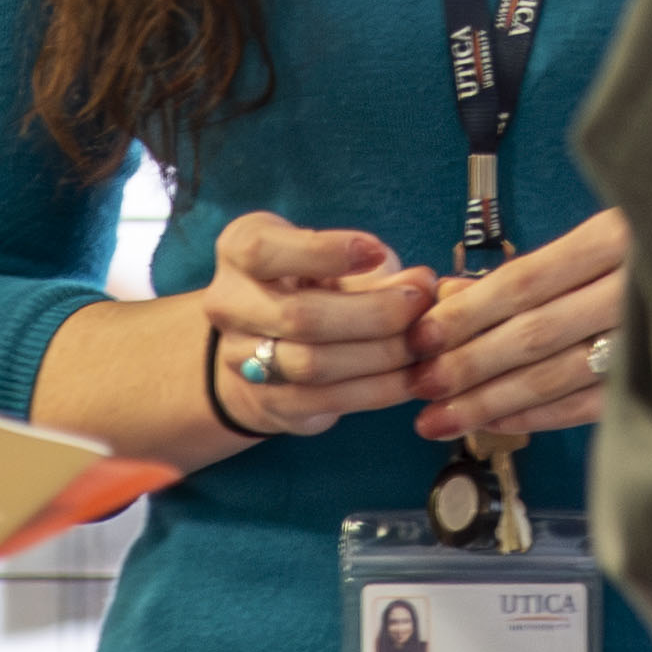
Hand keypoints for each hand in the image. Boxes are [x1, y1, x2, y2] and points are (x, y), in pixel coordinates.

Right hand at [195, 211, 439, 441]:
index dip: (324, 252)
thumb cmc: (317, 281)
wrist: (271, 342)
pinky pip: (327, 400)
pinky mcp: (270, 401)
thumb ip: (373, 268)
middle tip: (420, 303)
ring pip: (313, 364)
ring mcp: (240, 359)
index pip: (264, 251)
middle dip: (371, 312)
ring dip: (379, 355)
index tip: (376, 252)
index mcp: (239, 249)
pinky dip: (379, 389)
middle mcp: (227, 303)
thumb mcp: (337, 259)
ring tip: (423, 342)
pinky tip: (411, 376)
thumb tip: (422, 284)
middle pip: (298, 315)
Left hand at [408, 207, 628, 447]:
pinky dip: (543, 415)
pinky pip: (593, 405)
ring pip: (557, 376)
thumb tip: (454, 293)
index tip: (421, 336)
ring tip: (441, 418)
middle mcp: (636, 288)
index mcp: (620, 237)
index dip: (467, 314)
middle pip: (534, 335)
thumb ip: (534, 268)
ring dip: (492, 401)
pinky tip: (502, 422)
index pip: (526, 283)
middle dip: (467, 365)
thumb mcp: (604, 232)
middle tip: (419, 386)